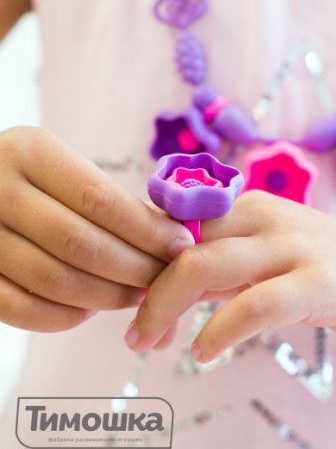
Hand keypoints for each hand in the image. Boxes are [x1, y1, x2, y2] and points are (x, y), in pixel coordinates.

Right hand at [0, 127, 192, 331]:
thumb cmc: (33, 179)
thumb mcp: (63, 167)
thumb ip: (107, 198)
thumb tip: (170, 236)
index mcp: (31, 152)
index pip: (101, 200)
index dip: (147, 230)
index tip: (182, 246)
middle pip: (82, 244)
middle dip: (135, 269)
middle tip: (165, 279)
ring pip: (54, 280)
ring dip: (107, 296)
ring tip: (138, 295)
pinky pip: (19, 308)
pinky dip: (62, 317)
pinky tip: (90, 311)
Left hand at [127, 190, 335, 359]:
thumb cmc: (334, 275)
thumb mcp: (270, 261)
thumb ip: (225, 267)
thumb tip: (170, 286)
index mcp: (252, 206)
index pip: (178, 223)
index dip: (148, 261)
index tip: (136, 299)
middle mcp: (267, 216)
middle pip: (180, 243)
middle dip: (147, 289)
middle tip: (136, 333)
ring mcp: (295, 245)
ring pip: (206, 266)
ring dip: (163, 308)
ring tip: (150, 345)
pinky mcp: (321, 281)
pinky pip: (254, 304)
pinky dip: (219, 330)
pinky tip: (203, 352)